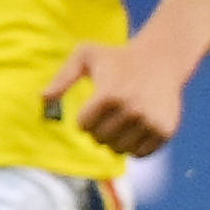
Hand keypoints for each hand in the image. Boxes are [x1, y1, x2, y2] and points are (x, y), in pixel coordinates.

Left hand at [40, 38, 191, 155]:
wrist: (162, 58)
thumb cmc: (118, 57)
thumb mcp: (86, 55)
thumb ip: (63, 77)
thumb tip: (43, 99)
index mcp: (110, 95)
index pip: (84, 126)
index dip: (85, 117)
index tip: (95, 103)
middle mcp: (132, 110)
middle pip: (100, 139)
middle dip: (99, 129)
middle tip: (109, 113)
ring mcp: (151, 122)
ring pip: (119, 150)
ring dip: (115, 139)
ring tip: (121, 120)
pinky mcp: (166, 131)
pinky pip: (140, 154)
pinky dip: (134, 146)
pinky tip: (136, 128)